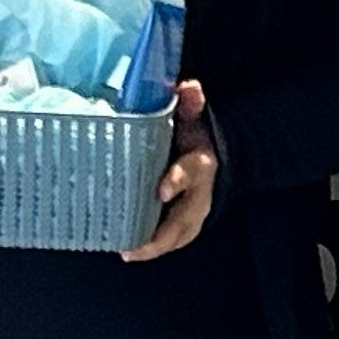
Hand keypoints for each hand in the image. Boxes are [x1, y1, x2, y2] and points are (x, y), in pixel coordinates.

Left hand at [123, 78, 219, 262]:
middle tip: (136, 245)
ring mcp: (193, 212)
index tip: (160, 190)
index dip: (177, 181)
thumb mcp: (192, 117)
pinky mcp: (183, 222)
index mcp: (201, 164)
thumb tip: (188, 86)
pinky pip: (171, 240)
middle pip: (185, 219)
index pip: (191, 173)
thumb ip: (190, 103)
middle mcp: (200, 193)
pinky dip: (152, 248)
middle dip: (162, 234)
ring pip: (178, 235)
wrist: (209, 155)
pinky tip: (129, 250)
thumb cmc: (192, 136)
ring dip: (155, 246)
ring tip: (129, 252)